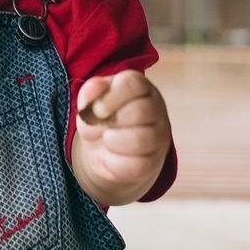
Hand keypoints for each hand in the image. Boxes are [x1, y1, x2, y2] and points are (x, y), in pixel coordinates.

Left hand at [71, 68, 170, 207]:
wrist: (106, 150)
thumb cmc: (101, 119)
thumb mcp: (91, 102)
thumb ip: (91, 92)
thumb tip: (95, 86)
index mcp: (141, 87)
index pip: (133, 83)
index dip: (110, 97)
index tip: (96, 109)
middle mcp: (155, 109)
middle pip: (140, 112)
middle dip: (111, 121)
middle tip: (99, 125)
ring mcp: (158, 137)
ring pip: (139, 140)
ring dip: (112, 141)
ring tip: (105, 139)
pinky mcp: (152, 163)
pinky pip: (135, 166)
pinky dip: (112, 163)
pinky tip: (108, 156)